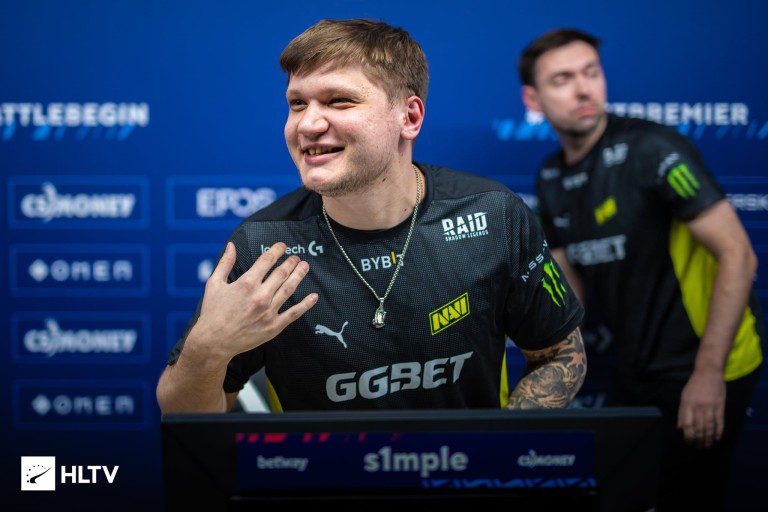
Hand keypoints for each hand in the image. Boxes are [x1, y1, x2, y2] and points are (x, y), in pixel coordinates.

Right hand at [189, 241, 317, 359]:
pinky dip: (306, 304)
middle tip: (296, 257)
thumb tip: (231, 245)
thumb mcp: (214, 284)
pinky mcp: (274, 326)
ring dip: (299, 276)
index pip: (267, 261)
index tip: (282, 246)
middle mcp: (260, 296)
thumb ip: (225, 263)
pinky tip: (314, 296)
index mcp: (246, 283)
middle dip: (291, 262)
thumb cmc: (213, 312)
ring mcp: (268, 311)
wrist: (214, 341)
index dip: (277, 250)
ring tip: (304, 267)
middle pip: (282, 273)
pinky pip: (294, 313)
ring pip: (289, 289)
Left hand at [676, 369, 725, 448]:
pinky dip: (719, 430)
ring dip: (708, 438)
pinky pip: (720, 421)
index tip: (688, 442)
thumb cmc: (694, 385)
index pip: (686, 424)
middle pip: (698, 427)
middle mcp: (698, 406)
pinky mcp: (720, 405)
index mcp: (687, 404)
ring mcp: (710, 406)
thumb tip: (679, 428)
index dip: (688, 435)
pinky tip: (718, 437)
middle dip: (698, 439)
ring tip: (708, 445)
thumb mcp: (684, 396)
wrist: (708, 372)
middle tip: (699, 447)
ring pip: (709, 426)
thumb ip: (681, 412)